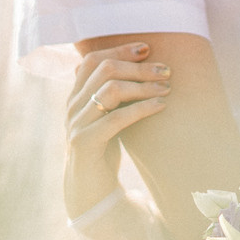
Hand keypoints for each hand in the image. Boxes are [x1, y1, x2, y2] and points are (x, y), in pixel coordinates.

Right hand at [64, 42, 170, 217]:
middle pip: (104, 70)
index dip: (119, 50)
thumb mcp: (106, 117)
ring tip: (167, 88)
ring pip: (110, 90)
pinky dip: (142, 108)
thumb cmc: (104, 150)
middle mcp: (72, 106)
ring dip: (143, 85)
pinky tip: (160, 106)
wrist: (89, 190)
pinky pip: (116, 118)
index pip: (92, 60)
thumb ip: (113, 96)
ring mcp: (76, 124)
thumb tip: (143, 69)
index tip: (147, 48)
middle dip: (138, 67)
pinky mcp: (85, 143)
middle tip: (166, 71)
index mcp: (75, 97)